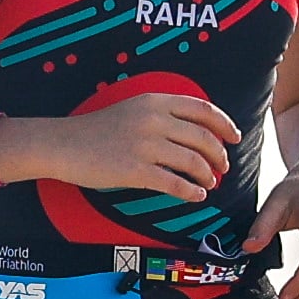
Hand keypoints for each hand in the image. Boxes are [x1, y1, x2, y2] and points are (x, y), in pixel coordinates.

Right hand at [11, 90, 241, 208]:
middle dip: (219, 155)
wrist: (63, 144)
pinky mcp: (135, 171)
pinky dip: (191, 192)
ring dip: (207, 176)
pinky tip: (196, 196)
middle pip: (203, 138)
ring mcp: (145, 146)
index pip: (202, 109)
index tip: (235, 137)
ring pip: (193, 162)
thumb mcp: (132, 109)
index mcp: (155, 101)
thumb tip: (195, 132)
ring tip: (209, 183)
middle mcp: (153, 120)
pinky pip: (175, 184)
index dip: (224, 124)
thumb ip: (162, 115)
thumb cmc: (97, 129)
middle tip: (222, 167)